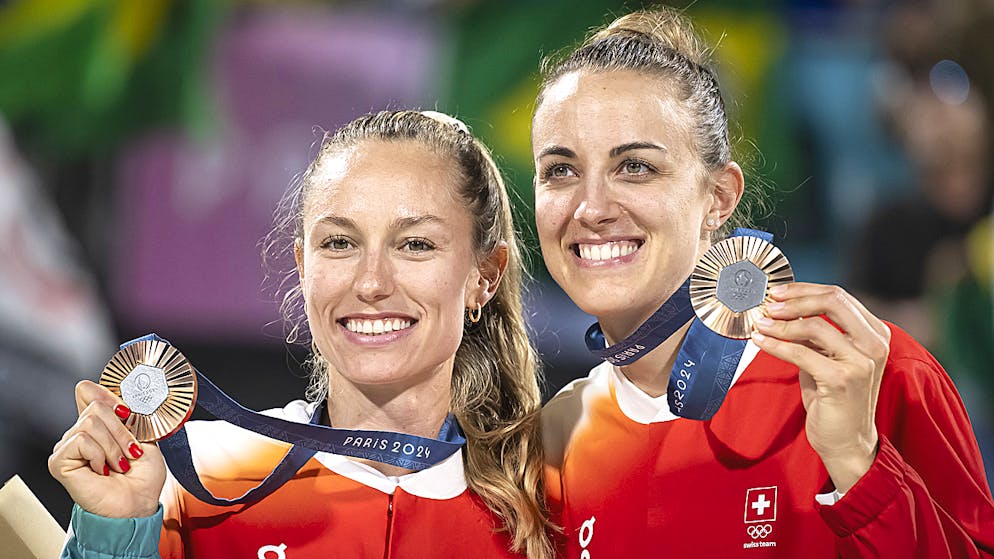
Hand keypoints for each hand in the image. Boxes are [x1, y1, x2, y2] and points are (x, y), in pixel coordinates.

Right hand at [49, 380, 165, 517]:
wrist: (139, 503)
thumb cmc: (143, 476)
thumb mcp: (144, 436)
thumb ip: (127, 413)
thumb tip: (114, 394)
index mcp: (99, 425)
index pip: (88, 391)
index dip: (109, 397)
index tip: (127, 414)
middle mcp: (80, 433)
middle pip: (96, 405)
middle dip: (121, 431)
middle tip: (130, 452)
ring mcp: (68, 446)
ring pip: (89, 422)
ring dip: (113, 446)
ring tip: (119, 464)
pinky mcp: (59, 461)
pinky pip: (81, 439)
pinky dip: (99, 454)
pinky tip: (103, 470)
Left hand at [750, 283, 889, 492]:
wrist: (847, 440)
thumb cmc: (834, 397)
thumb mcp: (828, 357)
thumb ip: (817, 332)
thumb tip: (783, 307)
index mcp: (875, 332)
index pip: (838, 295)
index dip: (804, 290)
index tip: (777, 292)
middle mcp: (875, 343)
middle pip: (832, 301)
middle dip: (794, 299)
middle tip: (768, 303)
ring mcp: (861, 361)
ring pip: (814, 325)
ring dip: (780, 323)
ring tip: (759, 324)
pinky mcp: (842, 379)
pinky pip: (801, 352)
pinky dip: (776, 344)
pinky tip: (760, 341)